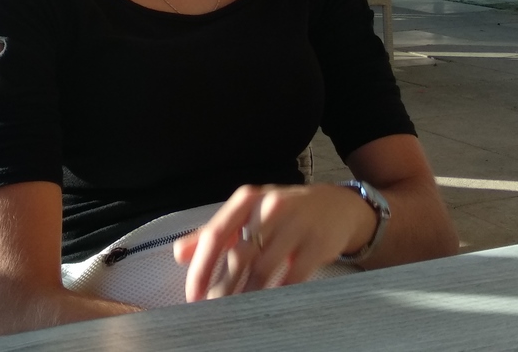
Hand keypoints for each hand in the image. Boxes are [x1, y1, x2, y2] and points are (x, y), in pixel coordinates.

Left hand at [173, 183, 373, 301]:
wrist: (338, 206)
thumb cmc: (285, 212)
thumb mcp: (250, 212)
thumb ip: (216, 232)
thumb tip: (179, 253)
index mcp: (247, 200)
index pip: (216, 234)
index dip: (202, 267)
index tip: (192, 296)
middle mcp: (269, 208)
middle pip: (238, 255)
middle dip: (221, 289)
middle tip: (211, 315)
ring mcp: (295, 225)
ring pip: (263, 270)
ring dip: (245, 298)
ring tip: (234, 318)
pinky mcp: (317, 244)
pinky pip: (292, 278)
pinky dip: (276, 297)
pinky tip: (267, 311)